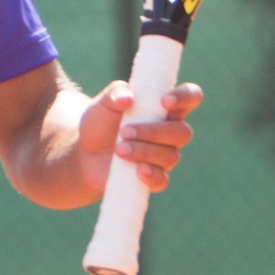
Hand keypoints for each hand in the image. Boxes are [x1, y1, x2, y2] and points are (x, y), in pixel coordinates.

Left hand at [78, 80, 203, 193]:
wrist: (83, 152)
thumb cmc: (100, 122)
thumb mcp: (104, 103)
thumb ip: (115, 94)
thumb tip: (127, 98)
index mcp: (165, 108)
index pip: (191, 97)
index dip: (185, 97)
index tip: (164, 101)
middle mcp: (170, 133)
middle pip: (182, 132)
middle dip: (154, 131)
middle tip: (124, 131)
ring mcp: (163, 156)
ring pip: (170, 156)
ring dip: (144, 151)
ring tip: (118, 149)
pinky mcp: (152, 177)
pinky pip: (162, 180)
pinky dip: (151, 175)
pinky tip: (138, 170)